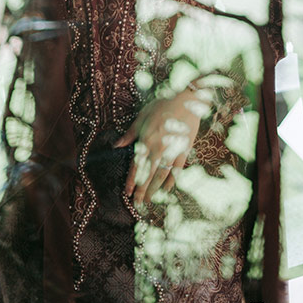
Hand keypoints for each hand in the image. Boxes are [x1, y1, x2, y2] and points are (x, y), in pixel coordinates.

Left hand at [116, 86, 212, 205]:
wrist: (186, 98)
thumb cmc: (162, 104)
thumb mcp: (142, 116)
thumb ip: (130, 133)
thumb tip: (116, 145)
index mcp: (146, 140)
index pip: (136, 165)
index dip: (131, 181)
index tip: (127, 194)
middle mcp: (158, 148)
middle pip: (148, 174)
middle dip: (142, 190)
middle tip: (137, 204)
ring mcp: (172, 150)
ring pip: (161, 175)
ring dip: (155, 189)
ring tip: (150, 200)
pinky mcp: (184, 149)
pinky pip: (177, 169)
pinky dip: (171, 180)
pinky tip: (167, 189)